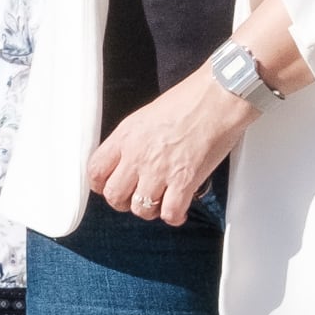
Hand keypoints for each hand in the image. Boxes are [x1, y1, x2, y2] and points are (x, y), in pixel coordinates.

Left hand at [88, 73, 249, 225]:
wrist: (218, 98)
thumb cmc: (189, 101)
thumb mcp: (146, 116)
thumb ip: (133, 141)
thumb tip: (129, 161)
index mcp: (125, 135)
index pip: (95, 171)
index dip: (101, 185)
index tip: (110, 187)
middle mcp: (137, 154)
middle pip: (114, 196)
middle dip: (124, 203)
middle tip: (137, 199)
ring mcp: (159, 170)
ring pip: (140, 210)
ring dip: (151, 211)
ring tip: (162, 202)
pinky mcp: (184, 181)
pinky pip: (170, 214)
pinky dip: (175, 216)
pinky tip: (180, 209)